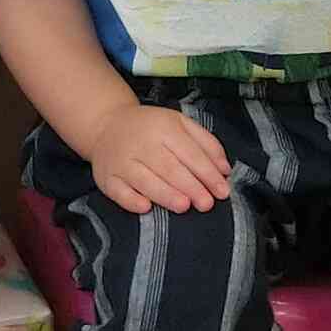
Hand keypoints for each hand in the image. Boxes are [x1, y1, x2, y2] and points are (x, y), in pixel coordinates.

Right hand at [78, 103, 236, 216]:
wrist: (106, 124)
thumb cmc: (150, 128)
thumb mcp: (180, 123)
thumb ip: (206, 143)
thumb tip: (225, 169)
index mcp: (164, 128)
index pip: (190, 153)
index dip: (208, 173)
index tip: (222, 190)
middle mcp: (142, 144)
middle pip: (169, 168)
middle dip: (191, 187)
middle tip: (206, 204)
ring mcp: (122, 161)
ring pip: (145, 180)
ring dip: (165, 194)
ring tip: (184, 206)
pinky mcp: (106, 178)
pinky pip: (118, 191)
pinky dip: (131, 200)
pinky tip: (145, 207)